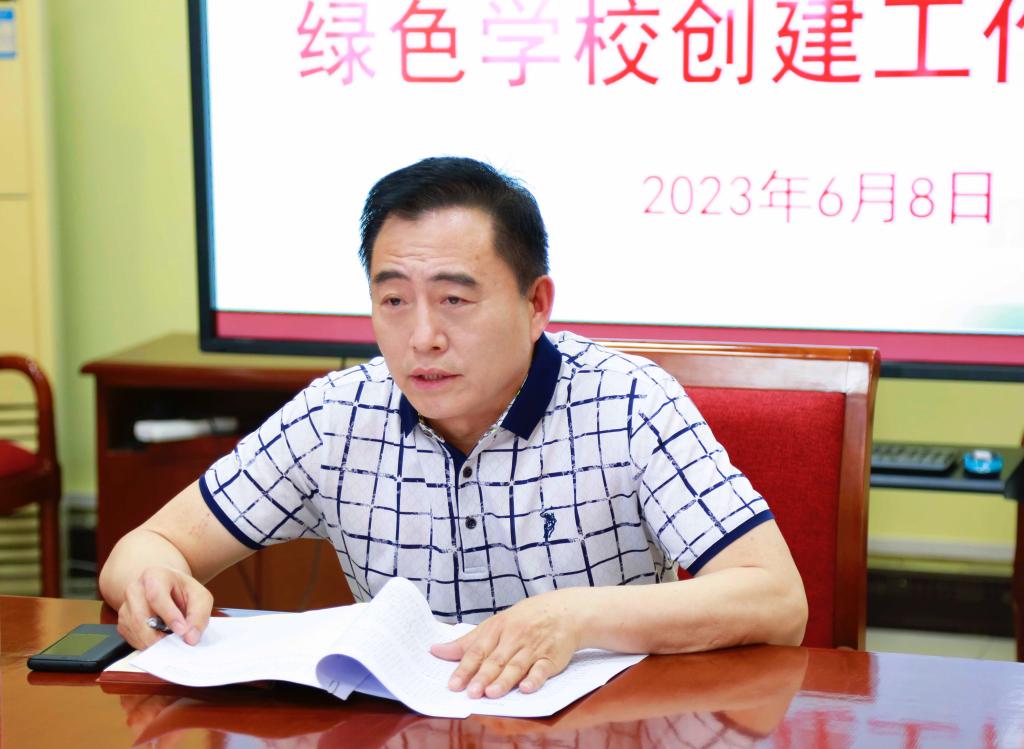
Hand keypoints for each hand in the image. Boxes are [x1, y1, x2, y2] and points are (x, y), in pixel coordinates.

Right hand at [116, 566, 212, 648]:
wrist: (169, 590)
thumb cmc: (184, 592)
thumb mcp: (200, 597)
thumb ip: (198, 615)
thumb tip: (190, 637)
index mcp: (155, 575)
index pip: (156, 596)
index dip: (169, 616)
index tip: (182, 630)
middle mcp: (135, 588)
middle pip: (140, 617)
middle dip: (158, 635)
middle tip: (174, 643)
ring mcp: (126, 605)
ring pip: (134, 629)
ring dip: (152, 641)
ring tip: (168, 641)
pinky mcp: (122, 621)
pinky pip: (131, 637)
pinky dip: (145, 644)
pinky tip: (158, 639)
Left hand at [429, 588, 583, 698]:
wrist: (565, 611)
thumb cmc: (525, 619)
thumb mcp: (495, 624)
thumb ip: (467, 641)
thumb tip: (437, 651)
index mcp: (498, 628)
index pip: (478, 650)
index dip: (465, 667)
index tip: (453, 683)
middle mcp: (514, 637)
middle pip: (496, 660)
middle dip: (482, 677)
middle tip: (470, 693)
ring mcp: (533, 648)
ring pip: (516, 666)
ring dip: (504, 680)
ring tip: (491, 693)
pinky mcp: (551, 658)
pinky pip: (542, 669)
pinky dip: (535, 679)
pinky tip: (526, 688)